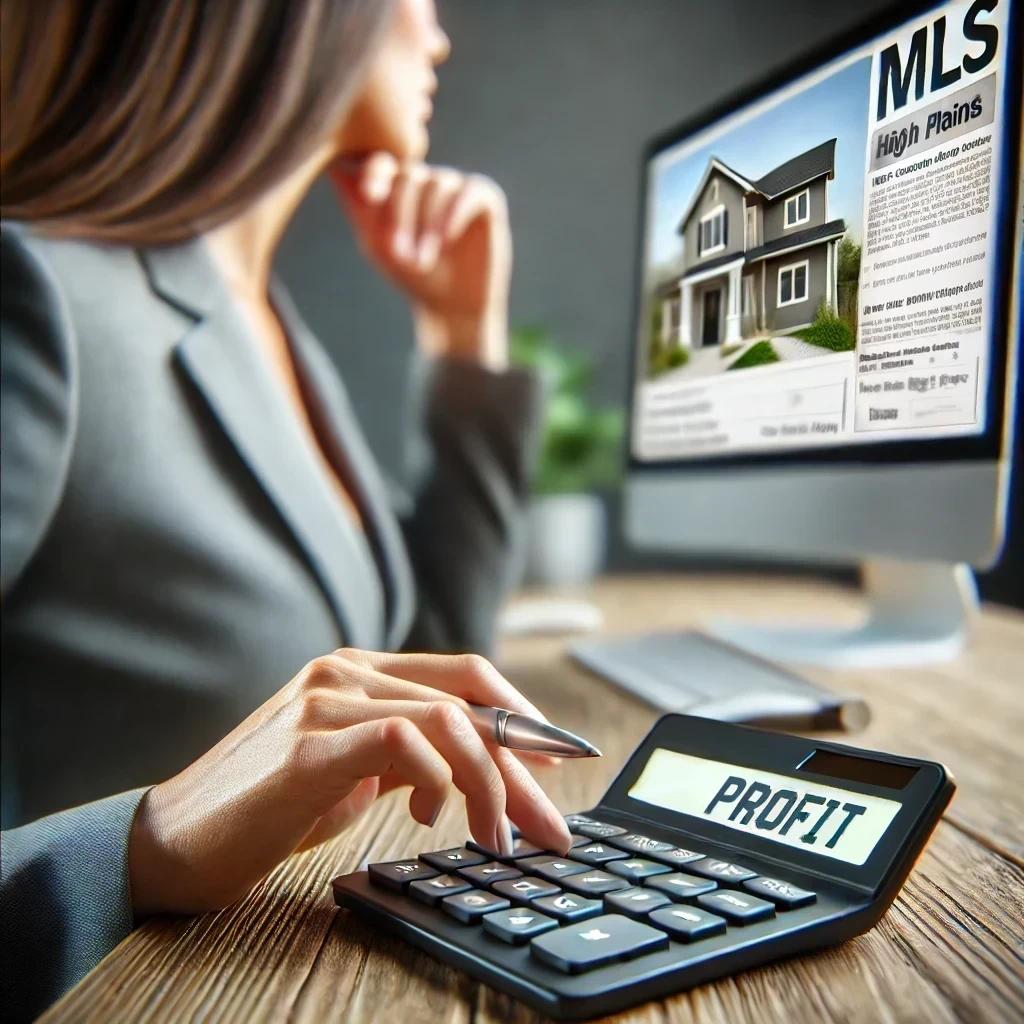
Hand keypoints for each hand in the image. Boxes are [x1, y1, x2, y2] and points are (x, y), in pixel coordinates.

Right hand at [128, 649, 571, 915]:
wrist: (174, 841)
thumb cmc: (270, 807)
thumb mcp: (355, 770)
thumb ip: (406, 751)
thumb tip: (479, 767)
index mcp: (363, 670)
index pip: (468, 677)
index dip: (524, 716)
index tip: (563, 760)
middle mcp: (348, 670)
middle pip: (470, 702)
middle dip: (524, 765)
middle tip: (550, 824)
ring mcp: (326, 700)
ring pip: (446, 720)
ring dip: (489, 784)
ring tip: (497, 838)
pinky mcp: (307, 745)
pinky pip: (399, 741)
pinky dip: (435, 779)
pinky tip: (428, 817)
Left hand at [330, 154, 511, 369]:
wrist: (452, 307)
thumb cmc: (413, 277)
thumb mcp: (378, 245)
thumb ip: (359, 209)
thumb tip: (334, 170)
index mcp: (399, 186)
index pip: (383, 163)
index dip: (374, 173)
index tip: (368, 196)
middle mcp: (428, 180)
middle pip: (409, 175)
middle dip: (400, 215)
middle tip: (398, 254)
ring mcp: (457, 185)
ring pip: (438, 184)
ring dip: (426, 225)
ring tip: (422, 261)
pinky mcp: (486, 198)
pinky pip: (469, 192)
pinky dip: (455, 214)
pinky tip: (446, 239)